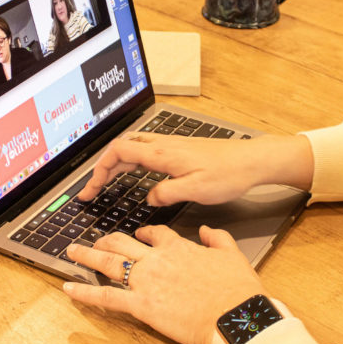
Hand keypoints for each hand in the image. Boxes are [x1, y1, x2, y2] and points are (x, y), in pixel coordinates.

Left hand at [63, 225, 266, 343]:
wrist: (235, 316)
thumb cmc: (237, 291)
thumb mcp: (232, 255)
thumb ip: (217, 238)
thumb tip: (207, 229)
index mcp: (179, 248)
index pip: (155, 235)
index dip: (144, 234)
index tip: (139, 235)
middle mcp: (157, 260)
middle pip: (123, 244)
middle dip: (106, 241)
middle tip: (94, 242)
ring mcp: (146, 281)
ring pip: (108, 263)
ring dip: (87, 256)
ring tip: (72, 252)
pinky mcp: (141, 305)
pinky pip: (106, 297)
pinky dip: (85, 293)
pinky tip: (69, 289)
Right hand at [76, 133, 313, 205]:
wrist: (251, 161)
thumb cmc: (228, 174)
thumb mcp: (196, 190)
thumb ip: (167, 193)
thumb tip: (149, 198)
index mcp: (162, 154)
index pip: (119, 152)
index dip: (100, 170)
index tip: (91, 189)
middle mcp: (163, 145)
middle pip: (121, 148)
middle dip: (102, 168)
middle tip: (92, 190)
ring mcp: (171, 146)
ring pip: (133, 148)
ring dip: (116, 164)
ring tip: (106, 183)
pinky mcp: (179, 150)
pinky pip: (146, 151)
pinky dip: (131, 162)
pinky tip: (134, 174)